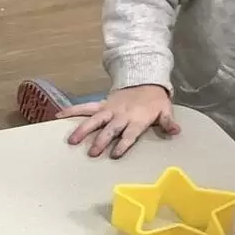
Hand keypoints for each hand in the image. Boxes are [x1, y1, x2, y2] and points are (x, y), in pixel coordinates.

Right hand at [58, 85, 179, 157]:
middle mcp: (120, 115)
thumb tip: (176, 131)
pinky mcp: (101, 105)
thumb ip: (168, 122)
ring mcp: (108, 110)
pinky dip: (71, 111)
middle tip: (92, 153)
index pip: (129, 133)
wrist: (144, 80)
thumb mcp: (165, 110)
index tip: (115, 154)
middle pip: (110, 129)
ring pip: (94, 120)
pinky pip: (84, 108)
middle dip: (101, 141)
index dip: (123, 144)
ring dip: (83, 130)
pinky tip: (58, 116)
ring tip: (72, 140)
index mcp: (137, 119)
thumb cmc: (154, 101)